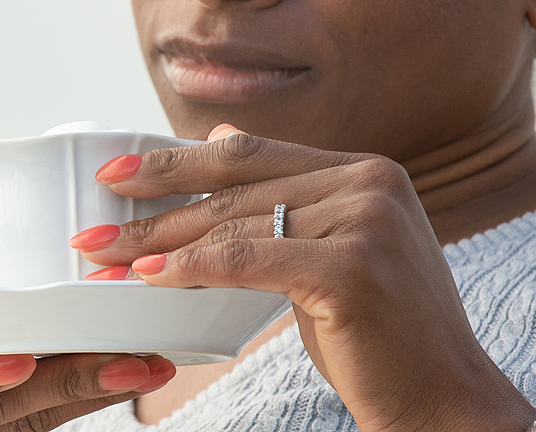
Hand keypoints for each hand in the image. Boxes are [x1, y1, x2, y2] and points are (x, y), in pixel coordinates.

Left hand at [72, 126, 535, 431]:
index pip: (252, 153)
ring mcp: (366, 221)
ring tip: (105, 261)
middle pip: (235, 186)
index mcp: (366, 171)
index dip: (176, 161)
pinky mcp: (352, 267)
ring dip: (158, 245)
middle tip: (92, 226)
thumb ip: (286, 198)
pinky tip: (148, 279)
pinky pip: (247, 262)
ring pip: (234, 225)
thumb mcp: (331, 251)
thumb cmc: (379, 336)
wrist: (443, 399)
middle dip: (153, 206)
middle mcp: (371, 182)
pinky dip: (189, 269)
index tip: (115, 173)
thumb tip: (218, 136)